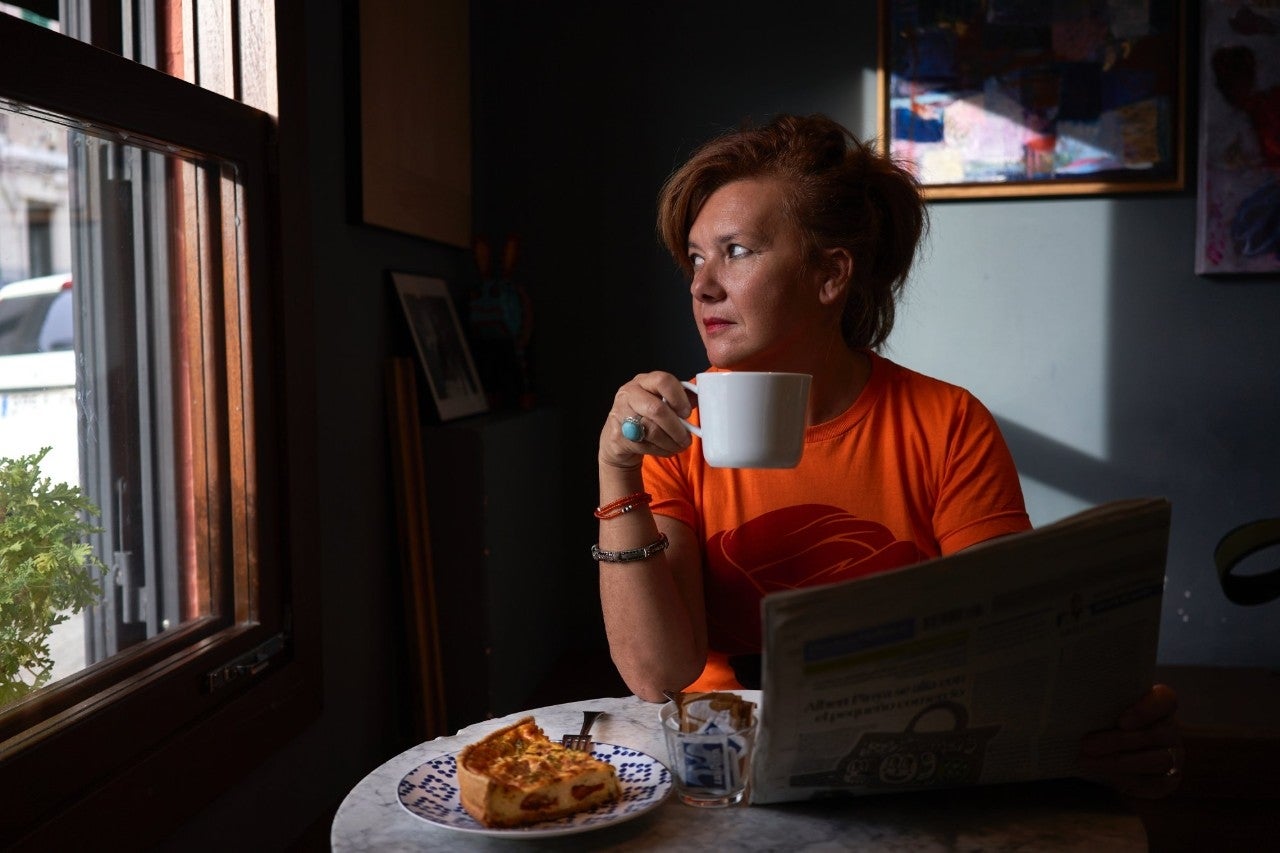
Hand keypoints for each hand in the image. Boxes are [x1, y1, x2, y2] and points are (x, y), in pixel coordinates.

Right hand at [599, 371, 693, 468]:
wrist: (618, 437)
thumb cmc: (645, 415)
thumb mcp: (660, 400)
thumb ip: (679, 397)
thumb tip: (702, 397)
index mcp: (643, 381)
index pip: (663, 381)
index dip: (679, 397)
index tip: (687, 413)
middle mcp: (628, 394)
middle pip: (656, 409)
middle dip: (676, 427)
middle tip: (687, 437)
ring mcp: (620, 415)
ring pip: (652, 431)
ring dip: (671, 442)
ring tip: (679, 445)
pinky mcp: (617, 436)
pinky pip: (645, 446)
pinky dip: (661, 450)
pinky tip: (666, 449)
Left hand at [1077, 683, 1182, 798]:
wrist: (1119, 750)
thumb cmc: (1108, 720)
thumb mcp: (1106, 706)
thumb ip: (1101, 702)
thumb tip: (1072, 700)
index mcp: (1160, 704)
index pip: (1166, 700)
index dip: (1145, 710)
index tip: (1121, 721)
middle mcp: (1171, 730)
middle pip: (1155, 734)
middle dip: (1117, 741)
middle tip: (1086, 744)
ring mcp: (1174, 756)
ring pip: (1156, 761)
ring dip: (1118, 762)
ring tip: (1087, 761)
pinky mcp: (1168, 780)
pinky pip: (1153, 782)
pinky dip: (1125, 779)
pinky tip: (1103, 774)